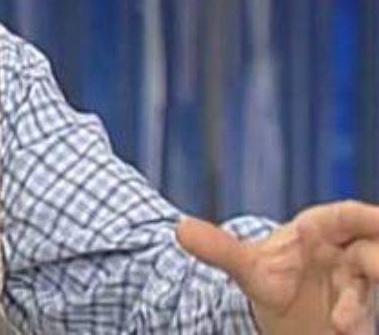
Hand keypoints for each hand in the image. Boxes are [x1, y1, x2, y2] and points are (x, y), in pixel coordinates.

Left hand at [176, 200, 378, 334]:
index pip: (345, 216)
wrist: (287, 317)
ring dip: (358, 304)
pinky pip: (363, 321)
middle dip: (376, 259)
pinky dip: (358, 324)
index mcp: (322, 230)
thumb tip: (179, 229)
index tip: (377, 217)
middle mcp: (346, 256)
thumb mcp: (247, 268)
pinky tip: (347, 333)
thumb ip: (220, 249)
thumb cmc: (276, 278)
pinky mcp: (358, 317)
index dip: (364, 215)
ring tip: (342, 324)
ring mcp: (356, 287)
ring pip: (365, 290)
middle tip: (376, 267)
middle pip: (369, 251)